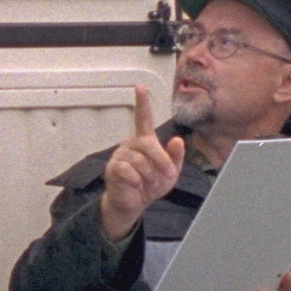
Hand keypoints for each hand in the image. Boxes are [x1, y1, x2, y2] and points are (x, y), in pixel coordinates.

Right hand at [97, 85, 186, 240]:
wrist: (134, 204)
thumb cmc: (150, 185)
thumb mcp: (170, 173)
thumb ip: (175, 157)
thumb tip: (177, 140)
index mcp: (144, 142)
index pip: (143, 118)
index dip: (142, 103)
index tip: (140, 87)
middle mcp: (131, 144)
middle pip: (149, 145)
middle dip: (161, 160)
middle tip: (169, 173)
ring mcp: (120, 155)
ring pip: (140, 161)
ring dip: (149, 176)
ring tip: (148, 183)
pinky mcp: (113, 168)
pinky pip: (129, 171)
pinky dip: (137, 181)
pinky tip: (135, 185)